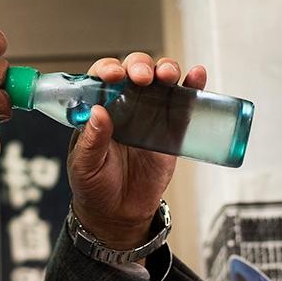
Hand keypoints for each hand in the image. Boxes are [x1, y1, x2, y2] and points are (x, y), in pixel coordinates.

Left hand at [67, 53, 206, 250]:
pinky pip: (183, 104)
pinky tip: (197, 75)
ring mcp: (150, 114)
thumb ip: (91, 140)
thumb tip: (97, 113)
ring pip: (160, 80)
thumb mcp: (84, 165)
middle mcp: (124, 105)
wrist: (119, 214)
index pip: (101, 78)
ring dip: (166, 69)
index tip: (112, 75)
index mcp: (98, 108)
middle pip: (134, 70)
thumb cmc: (94, 186)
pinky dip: (192, 85)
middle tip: (142, 77)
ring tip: (168, 76)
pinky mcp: (171, 129)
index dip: (107, 69)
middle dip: (140, 66)